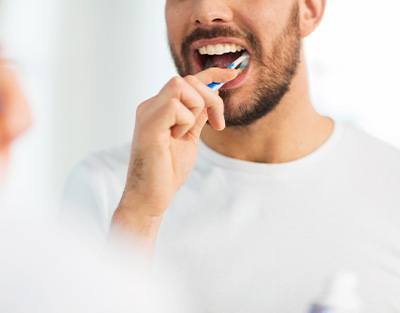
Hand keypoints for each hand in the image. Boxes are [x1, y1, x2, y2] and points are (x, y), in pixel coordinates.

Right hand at [115, 67, 238, 220]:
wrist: (151, 197)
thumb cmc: (167, 171)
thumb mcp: (189, 137)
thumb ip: (197, 116)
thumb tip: (212, 95)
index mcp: (159, 108)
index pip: (186, 81)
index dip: (212, 73)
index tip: (233, 73)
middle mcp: (151, 106)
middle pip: (187, 80)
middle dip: (210, 98)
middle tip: (216, 124)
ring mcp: (147, 113)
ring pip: (181, 86)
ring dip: (194, 110)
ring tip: (184, 134)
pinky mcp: (148, 124)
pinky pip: (175, 106)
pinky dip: (185, 122)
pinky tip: (175, 139)